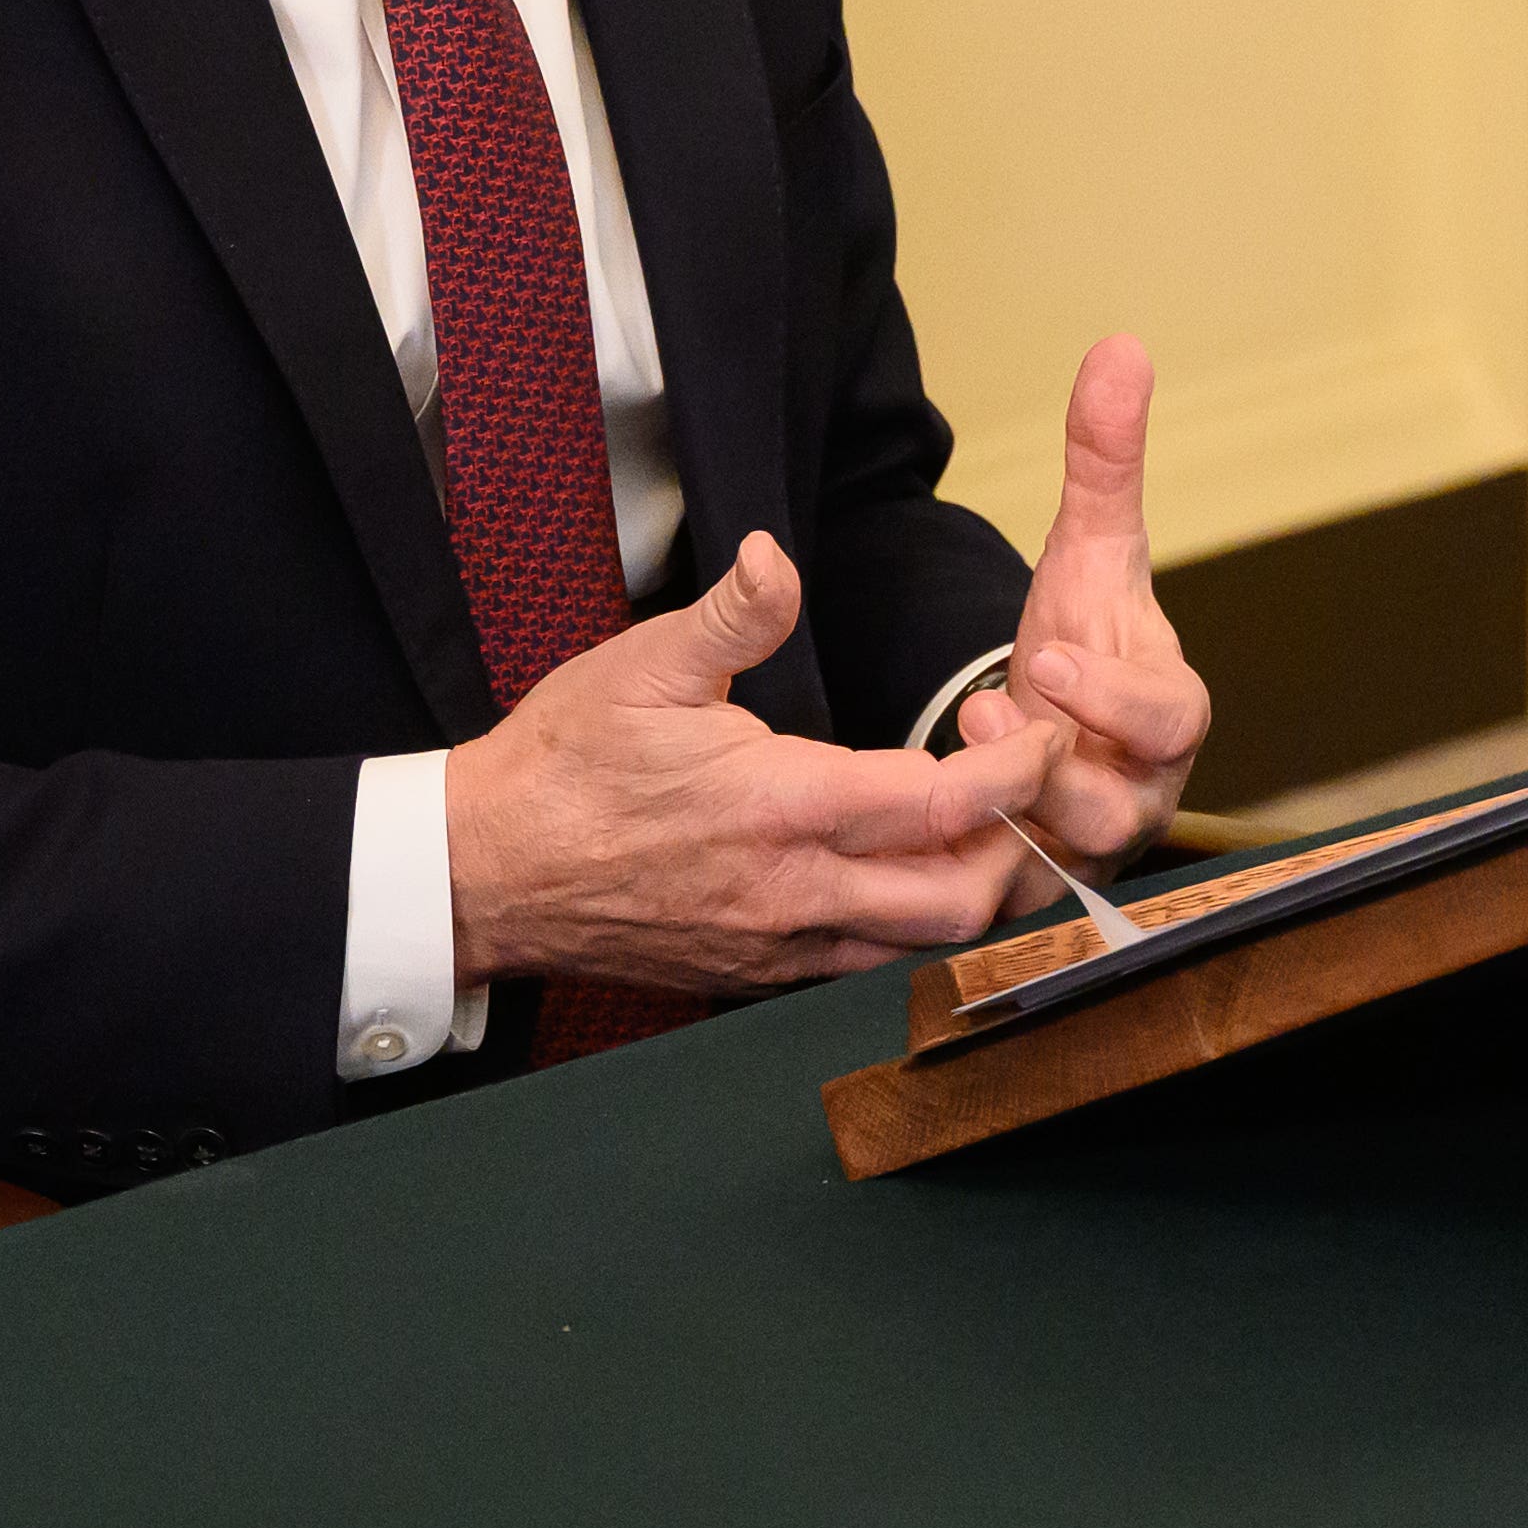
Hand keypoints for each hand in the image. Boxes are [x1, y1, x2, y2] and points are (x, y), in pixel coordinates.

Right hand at [437, 532, 1057, 993]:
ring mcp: (780, 945)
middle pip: (962, 900)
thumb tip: (776, 554)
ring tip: (989, 830)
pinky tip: (911, 875)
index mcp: (783, 807)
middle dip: (1020, 848)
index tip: (1043, 732)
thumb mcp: (644, 666)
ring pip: (921, 948)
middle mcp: (796, 891)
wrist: (484, 871)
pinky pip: (865, 966)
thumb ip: (732, 615)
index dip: (1018, 771)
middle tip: (1033, 789)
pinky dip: (910, 928)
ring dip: (974, 895)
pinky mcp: (758, 973)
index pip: (945, 805)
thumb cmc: (561, 764)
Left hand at [965, 334, 1210, 898]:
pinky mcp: (1026, 892)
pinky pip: (994, 901)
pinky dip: (954, 873)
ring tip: (944, 757)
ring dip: (998, 818)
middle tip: (980, 721)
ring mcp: (1082, 849)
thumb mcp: (1090, 548)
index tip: (1052, 657)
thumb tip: (1119, 347)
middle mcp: (1135, 792)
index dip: (1118, 698)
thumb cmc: (1086, 636)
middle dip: (1053, 774)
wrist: (1056, 729)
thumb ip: (1105, 458)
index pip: (1171, 721)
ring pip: (1053, 865)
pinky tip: (905, 836)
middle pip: (1119, 812)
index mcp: (1165, 717)